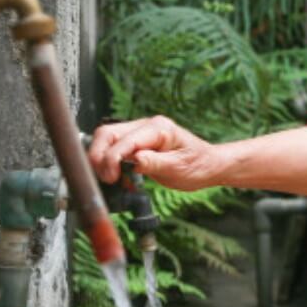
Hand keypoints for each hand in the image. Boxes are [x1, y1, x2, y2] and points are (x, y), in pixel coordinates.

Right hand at [88, 116, 220, 190]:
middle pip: (107, 134)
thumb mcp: (179, 168)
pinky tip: (116, 178)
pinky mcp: (135, 143)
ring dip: (100, 159)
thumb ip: (155, 163)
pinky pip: (113, 148)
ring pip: (106, 140)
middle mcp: (146, 126)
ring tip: (110, 180)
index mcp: (159, 128)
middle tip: (105, 179)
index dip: (112, 159)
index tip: (111, 178)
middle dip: (98, 156)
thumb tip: (133, 161)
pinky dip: (107, 162)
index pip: (125, 139)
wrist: (208, 165)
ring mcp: (139, 133)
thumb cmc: (198, 165)